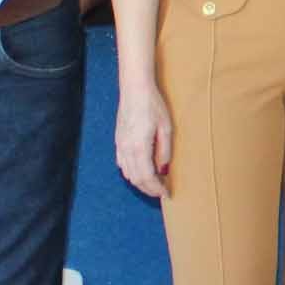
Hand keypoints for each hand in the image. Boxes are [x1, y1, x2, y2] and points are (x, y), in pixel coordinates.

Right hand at [118, 81, 174, 198]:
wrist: (134, 89)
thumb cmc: (153, 105)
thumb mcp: (166, 128)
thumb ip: (164, 151)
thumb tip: (164, 170)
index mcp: (139, 147)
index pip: (147, 177)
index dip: (156, 189)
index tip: (166, 194)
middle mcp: (127, 149)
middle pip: (136, 179)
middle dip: (149, 189)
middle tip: (161, 192)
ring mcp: (120, 145)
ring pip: (127, 173)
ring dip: (140, 182)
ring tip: (154, 183)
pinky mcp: (118, 141)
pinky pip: (122, 164)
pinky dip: (131, 173)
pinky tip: (141, 171)